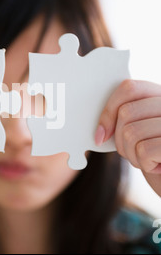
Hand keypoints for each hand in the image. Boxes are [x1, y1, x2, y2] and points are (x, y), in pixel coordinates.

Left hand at [96, 79, 160, 196]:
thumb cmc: (154, 153)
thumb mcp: (138, 130)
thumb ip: (124, 119)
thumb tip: (99, 132)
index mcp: (159, 95)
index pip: (128, 88)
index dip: (109, 111)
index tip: (101, 135)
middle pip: (126, 112)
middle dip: (119, 139)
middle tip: (132, 152)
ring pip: (131, 132)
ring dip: (130, 154)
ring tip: (146, 159)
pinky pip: (144, 150)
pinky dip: (143, 163)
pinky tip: (156, 166)